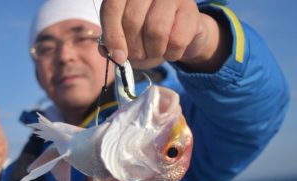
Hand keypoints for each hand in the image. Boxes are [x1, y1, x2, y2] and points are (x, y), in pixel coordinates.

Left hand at [100, 0, 228, 70]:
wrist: (184, 33)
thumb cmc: (149, 36)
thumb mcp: (127, 40)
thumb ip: (112, 44)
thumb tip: (106, 51)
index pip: (112, 8)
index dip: (113, 35)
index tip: (118, 56)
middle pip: (132, 21)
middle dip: (134, 48)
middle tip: (140, 56)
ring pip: (156, 30)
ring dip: (154, 51)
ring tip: (156, 52)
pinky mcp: (190, 8)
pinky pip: (177, 39)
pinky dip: (172, 54)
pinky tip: (171, 51)